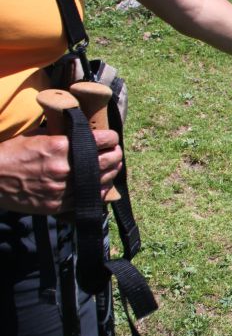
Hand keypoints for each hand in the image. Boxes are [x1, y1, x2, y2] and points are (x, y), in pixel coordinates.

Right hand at [0, 130, 122, 214]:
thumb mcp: (36, 135)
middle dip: (115, 155)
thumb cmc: (10, 153)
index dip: (112, 138)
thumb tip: (80, 130)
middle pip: (106, 161)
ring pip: (100, 181)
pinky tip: (103, 185)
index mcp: (60, 146)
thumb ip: (60, 134)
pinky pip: (87, 199)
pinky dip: (99, 191)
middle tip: (117, 152)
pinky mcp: (57, 204)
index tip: (113, 138)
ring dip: (111, 172)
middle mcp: (65, 168)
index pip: (101, 140)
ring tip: (114, 166)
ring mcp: (62, 188)